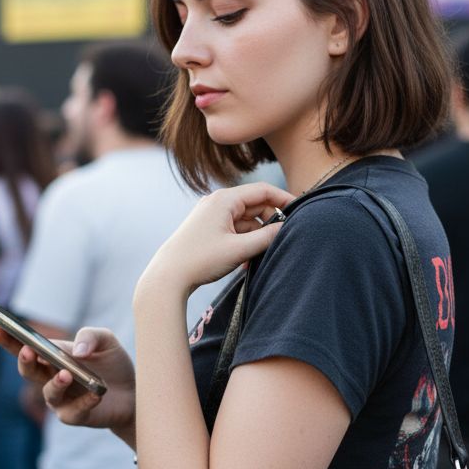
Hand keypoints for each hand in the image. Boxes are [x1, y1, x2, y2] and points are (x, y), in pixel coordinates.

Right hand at [0, 326, 135, 438]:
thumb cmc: (113, 365)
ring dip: (55, 383)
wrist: (134, 393)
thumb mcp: (107, 341)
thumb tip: (77, 350)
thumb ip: (91, 336)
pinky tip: (95, 394)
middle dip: (24, 360)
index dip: (9, 339)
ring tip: (66, 374)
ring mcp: (62, 399)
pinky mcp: (76, 416)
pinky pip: (74, 411)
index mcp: (52, 357)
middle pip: (28, 370)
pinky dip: (84, 401)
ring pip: (48, 393)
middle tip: (28, 350)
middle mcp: (51, 378)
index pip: (25, 346)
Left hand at [138, 182, 292, 297]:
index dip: (284, 199)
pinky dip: (245, 242)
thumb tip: (286, 227)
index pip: (263, 191)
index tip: (300, 211)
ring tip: (258, 258)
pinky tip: (246, 262)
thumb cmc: (200, 260)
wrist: (167, 277)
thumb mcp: (239, 250)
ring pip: (247, 221)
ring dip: (257, 237)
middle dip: (270, 223)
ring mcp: (213, 215)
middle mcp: (218, 202)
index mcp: (224, 199)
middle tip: (281, 242)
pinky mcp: (210, 229)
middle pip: (256, 206)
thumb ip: (267, 237)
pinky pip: (236, 230)